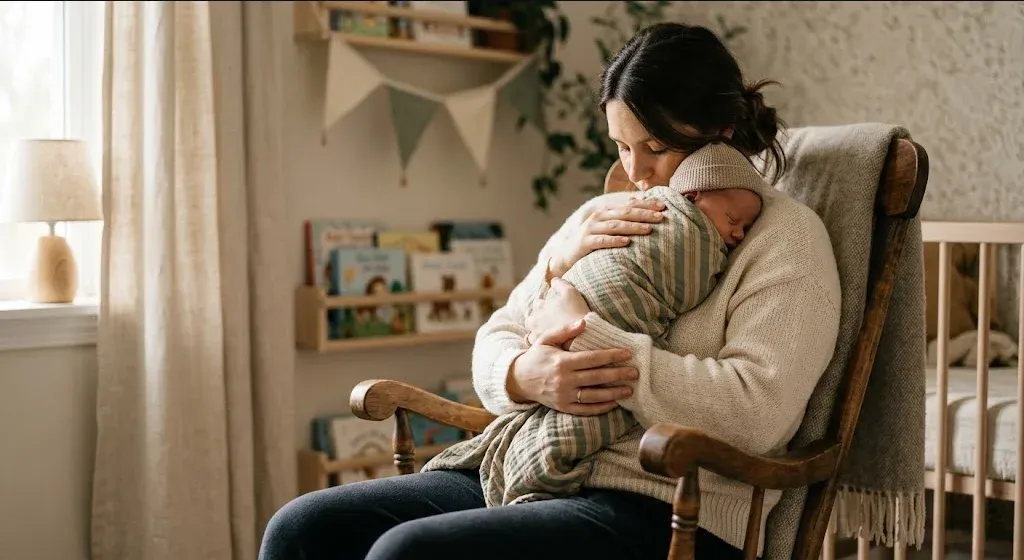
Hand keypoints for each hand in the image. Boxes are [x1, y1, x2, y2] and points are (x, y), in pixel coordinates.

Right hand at [508, 319, 637, 414]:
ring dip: (613, 393)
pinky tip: (613, 403)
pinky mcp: (563, 407)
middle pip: (597, 377)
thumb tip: (584, 322)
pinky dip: (600, 407)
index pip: (592, 358)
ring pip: (593, 395)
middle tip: (635, 372)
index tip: (627, 353)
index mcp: (562, 362)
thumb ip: (564, 331)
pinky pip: (585, 409)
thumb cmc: (536, 356)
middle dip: (618, 374)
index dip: (611, 356)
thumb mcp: (546, 340)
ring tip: (629, 389)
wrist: (518, 379)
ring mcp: (564, 395)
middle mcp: (564, 380)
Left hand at [526, 278, 589, 345]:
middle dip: (538, 319)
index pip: (538, 303)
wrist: (582, 334)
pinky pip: (536, 344)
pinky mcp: (541, 346)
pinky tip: (550, 342)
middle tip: (550, 321)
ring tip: (550, 333)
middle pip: (531, 318)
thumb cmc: (576, 311)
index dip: (546, 305)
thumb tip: (553, 279)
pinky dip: (541, 342)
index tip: (555, 309)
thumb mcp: (570, 291)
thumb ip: (560, 283)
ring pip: (532, 332)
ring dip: (538, 331)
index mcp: (539, 306)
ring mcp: (536, 334)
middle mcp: (534, 320)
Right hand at [548, 195, 665, 277]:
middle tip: (660, 216)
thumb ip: (622, 220)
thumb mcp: (607, 229)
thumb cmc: (592, 242)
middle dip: (644, 214)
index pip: (629, 205)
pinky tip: (626, 242)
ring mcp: (590, 229)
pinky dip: (615, 240)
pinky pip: (602, 241)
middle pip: (625, 213)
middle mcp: (598, 217)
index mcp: (606, 212)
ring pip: (615, 225)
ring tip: (648, 229)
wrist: (565, 256)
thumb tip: (645, 211)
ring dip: (633, 227)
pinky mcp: (585, 243)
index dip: (646, 204)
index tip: (663, 206)